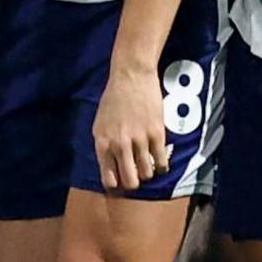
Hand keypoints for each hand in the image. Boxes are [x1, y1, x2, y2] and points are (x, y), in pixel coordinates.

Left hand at [94, 65, 169, 191]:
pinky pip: (161, 162)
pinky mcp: (156, 134)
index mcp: (102, 143)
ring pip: (148, 174)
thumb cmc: (113, 100)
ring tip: (147, 163)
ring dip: (149, 172)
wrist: (131, 77)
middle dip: (134, 182)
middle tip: (137, 175)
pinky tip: (159, 159)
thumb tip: (111, 170)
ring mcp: (139, 140)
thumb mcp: (100, 124)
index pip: (109, 178)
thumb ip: (105, 147)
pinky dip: (162, 165)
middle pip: (131, 181)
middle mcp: (119, 144)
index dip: (116, 185)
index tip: (121, 183)